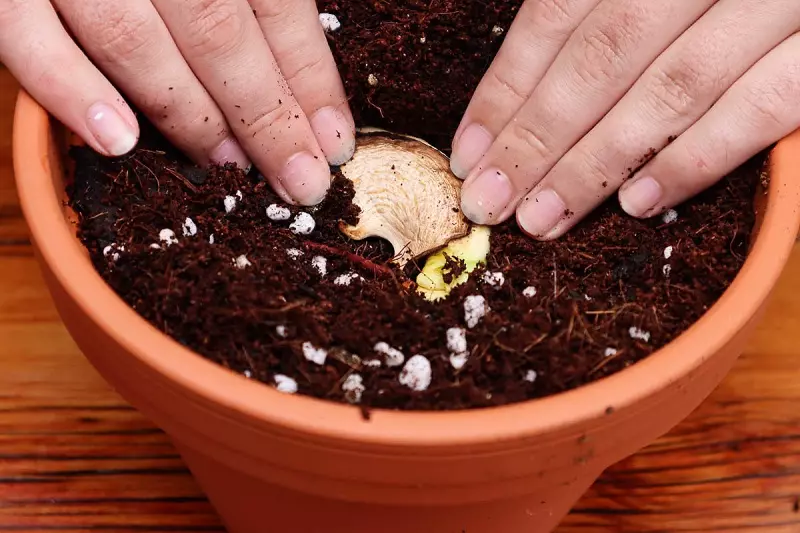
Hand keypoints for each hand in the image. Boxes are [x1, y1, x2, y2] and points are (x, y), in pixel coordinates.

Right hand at [0, 0, 353, 204]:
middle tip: (301, 180)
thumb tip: (290, 57)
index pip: (272, 0)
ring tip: (232, 166)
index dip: (308, 74)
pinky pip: (24, 32)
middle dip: (265, 114)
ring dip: (190, 114)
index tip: (333, 137)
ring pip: (134, 38)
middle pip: (216, 27)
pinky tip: (119, 141)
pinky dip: (69, 87)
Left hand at [452, 0, 799, 238]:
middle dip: (537, 137)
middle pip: (604, 55)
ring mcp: (780, 0)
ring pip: (671, 87)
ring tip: (543, 215)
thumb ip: (606, 18)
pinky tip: (638, 203)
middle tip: (491, 200)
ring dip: (596, 162)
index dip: (507, 86)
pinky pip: (760, 107)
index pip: (558, 12)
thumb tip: (523, 104)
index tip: (469, 151)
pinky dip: (695, 158)